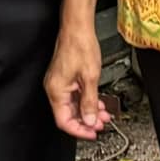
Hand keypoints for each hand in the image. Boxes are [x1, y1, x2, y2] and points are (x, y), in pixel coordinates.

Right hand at [43, 14, 112, 140]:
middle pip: (69, 115)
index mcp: (56, 91)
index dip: (79, 130)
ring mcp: (60, 83)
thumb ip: (90, 102)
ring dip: (89, 111)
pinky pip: (75, 95)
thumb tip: (90, 120)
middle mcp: (55, 88)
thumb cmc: (79, 45)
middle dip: (87, 121)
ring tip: (104, 114)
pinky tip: (98, 102)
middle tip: (101, 125)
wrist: (78, 27)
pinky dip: (87, 100)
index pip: (64, 121)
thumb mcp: (90, 77)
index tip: (92, 133)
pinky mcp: (66, 77)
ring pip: (74, 105)